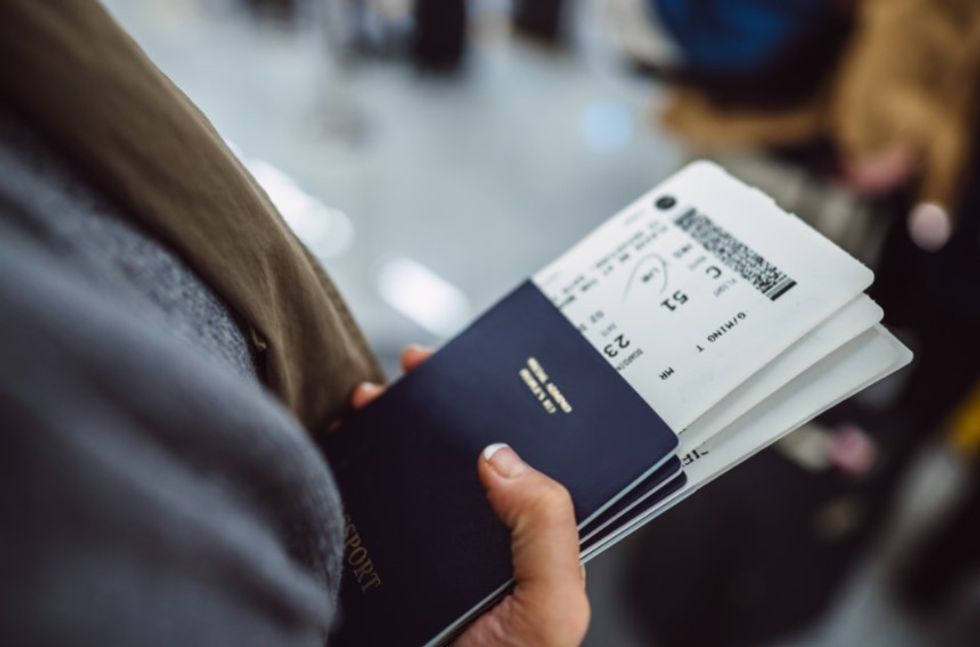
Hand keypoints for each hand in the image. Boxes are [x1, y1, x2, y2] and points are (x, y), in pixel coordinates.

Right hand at [351, 346, 589, 646]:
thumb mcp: (551, 608)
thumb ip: (546, 528)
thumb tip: (501, 455)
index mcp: (529, 542)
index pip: (526, 461)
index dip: (507, 410)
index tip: (482, 370)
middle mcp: (480, 539)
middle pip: (464, 455)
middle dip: (440, 405)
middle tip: (416, 367)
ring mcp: (428, 549)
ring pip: (413, 472)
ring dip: (393, 428)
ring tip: (373, 397)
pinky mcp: (382, 562)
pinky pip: (368, 504)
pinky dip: (352, 468)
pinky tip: (343, 442)